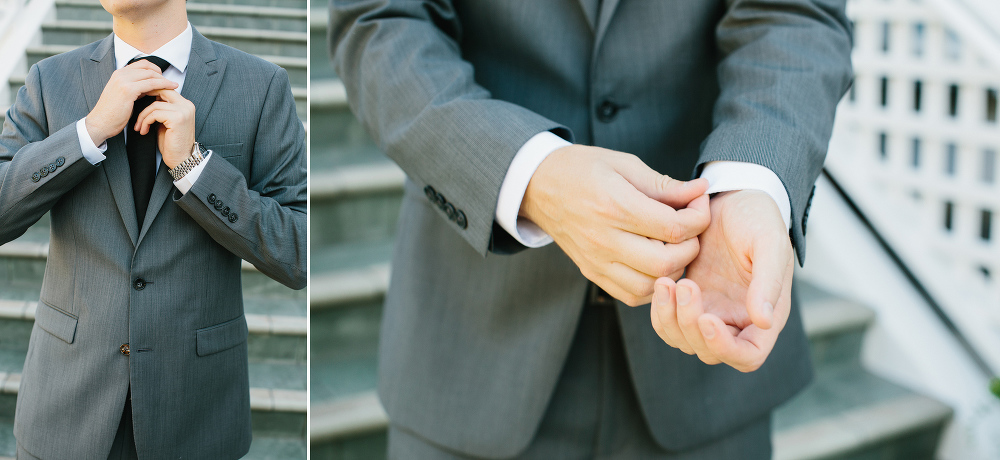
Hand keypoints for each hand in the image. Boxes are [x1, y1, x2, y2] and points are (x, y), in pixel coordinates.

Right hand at [85, 60, 177, 145]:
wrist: (100, 123)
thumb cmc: (112, 113)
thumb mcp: (124, 96)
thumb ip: (135, 88)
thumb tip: (149, 87)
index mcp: (118, 74)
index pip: (141, 64)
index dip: (155, 69)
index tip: (163, 77)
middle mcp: (120, 74)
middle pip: (147, 67)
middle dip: (161, 74)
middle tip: (171, 82)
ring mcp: (123, 80)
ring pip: (150, 74)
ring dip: (164, 80)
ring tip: (174, 85)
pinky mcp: (128, 90)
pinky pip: (151, 84)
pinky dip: (163, 85)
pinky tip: (170, 89)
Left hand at [133, 89, 196, 168]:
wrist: (181, 159)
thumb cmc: (172, 143)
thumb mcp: (166, 121)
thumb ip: (162, 108)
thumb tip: (148, 96)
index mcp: (185, 105)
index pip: (166, 89)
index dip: (151, 90)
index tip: (139, 96)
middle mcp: (187, 106)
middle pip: (162, 91)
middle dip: (146, 96)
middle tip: (134, 102)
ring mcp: (183, 111)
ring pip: (155, 105)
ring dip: (143, 116)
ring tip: (139, 126)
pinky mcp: (178, 119)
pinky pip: (155, 114)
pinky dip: (145, 122)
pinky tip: (143, 130)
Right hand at [521, 145, 709, 305]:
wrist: (537, 185)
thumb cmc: (581, 169)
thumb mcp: (623, 164)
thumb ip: (663, 184)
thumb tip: (699, 191)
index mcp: (614, 205)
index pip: (673, 227)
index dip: (698, 217)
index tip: (699, 202)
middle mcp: (604, 238)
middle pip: (666, 262)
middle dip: (691, 246)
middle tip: (690, 228)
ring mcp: (596, 260)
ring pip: (650, 285)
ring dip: (673, 270)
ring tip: (674, 247)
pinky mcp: (591, 272)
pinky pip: (630, 294)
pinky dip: (652, 285)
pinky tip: (655, 263)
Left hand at [649, 190, 793, 371]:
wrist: (733, 198)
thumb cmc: (759, 218)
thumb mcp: (770, 243)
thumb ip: (768, 283)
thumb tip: (763, 321)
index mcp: (765, 314)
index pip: (747, 356)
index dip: (724, 347)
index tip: (706, 318)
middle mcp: (737, 321)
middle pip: (709, 352)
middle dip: (690, 325)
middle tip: (684, 285)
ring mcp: (711, 312)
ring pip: (683, 341)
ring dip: (671, 319)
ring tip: (667, 281)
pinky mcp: (688, 300)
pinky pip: (668, 323)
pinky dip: (660, 310)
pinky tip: (662, 282)